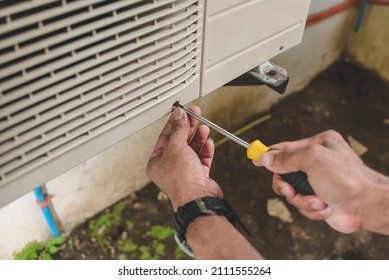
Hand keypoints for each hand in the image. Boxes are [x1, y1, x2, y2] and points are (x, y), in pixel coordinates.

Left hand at [146, 106, 222, 209]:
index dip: (174, 123)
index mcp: (157, 162)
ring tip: (204, 128)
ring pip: (191, 150)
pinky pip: (201, 159)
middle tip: (195, 115)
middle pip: (179, 142)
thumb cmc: (181, 179)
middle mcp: (169, 167)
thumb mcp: (176, 147)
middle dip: (188, 128)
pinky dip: (205, 150)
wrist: (197, 198)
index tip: (181, 112)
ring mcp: (184, 172)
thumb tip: (179, 115)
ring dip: (198, 137)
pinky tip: (208, 142)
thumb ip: (179, 129)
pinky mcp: (198, 176)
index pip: (164, 137)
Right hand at [253, 130, 384, 233]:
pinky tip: (324, 207)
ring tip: (319, 201)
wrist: (366, 207)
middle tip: (288, 190)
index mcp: (317, 145)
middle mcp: (316, 162)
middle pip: (283, 173)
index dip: (268, 154)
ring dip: (302, 200)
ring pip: (291, 192)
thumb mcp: (312, 160)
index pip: (285, 148)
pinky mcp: (318, 199)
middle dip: (285, 185)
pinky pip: (301, 205)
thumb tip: (264, 157)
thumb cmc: (346, 179)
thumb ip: (285, 158)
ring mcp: (317, 182)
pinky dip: (310, 209)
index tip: (254, 158)